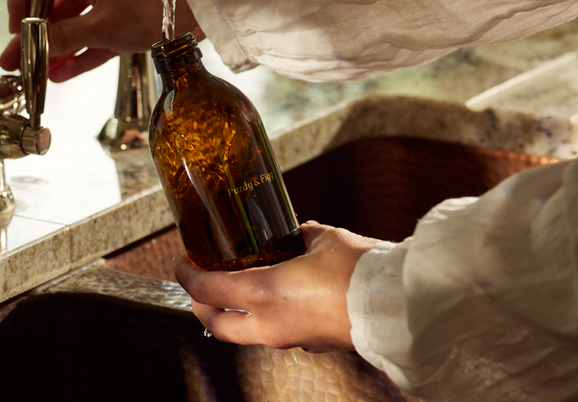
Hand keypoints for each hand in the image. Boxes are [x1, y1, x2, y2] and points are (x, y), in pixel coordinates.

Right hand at [0, 0, 202, 81]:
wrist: (198, 10)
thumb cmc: (153, 7)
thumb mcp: (100, 26)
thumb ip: (63, 38)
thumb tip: (31, 49)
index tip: (17, 23)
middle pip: (50, 2)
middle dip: (33, 32)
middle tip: (17, 58)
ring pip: (72, 22)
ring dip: (55, 47)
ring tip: (36, 72)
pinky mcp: (122, 16)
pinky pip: (92, 34)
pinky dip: (79, 52)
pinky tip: (63, 73)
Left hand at [173, 222, 377, 351]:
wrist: (395, 306)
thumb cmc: (358, 270)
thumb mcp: (322, 238)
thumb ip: (298, 236)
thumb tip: (294, 233)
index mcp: (264, 294)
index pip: (207, 291)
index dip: (186, 275)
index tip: (181, 261)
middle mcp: (270, 323)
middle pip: (216, 325)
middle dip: (200, 306)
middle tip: (198, 283)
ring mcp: (289, 339)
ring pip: (243, 334)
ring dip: (231, 314)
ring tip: (233, 289)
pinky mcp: (309, 344)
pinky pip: (272, 334)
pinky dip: (261, 318)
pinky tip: (273, 297)